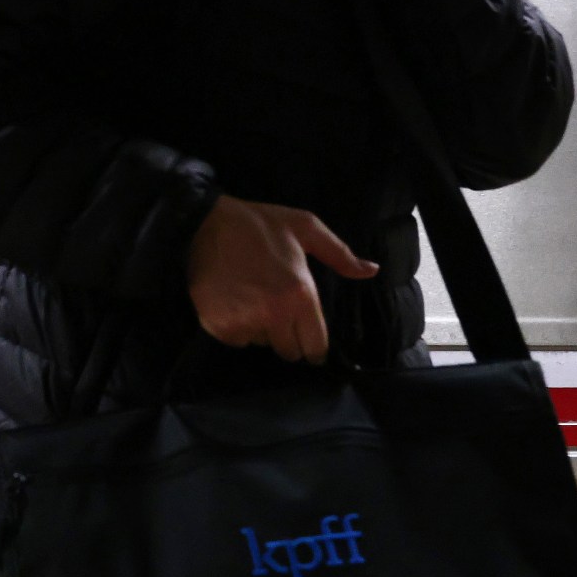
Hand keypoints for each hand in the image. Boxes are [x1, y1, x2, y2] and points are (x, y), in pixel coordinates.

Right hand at [187, 194, 377, 363]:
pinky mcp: (218, 326)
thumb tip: (372, 271)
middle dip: (288, 336)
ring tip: (253, 301)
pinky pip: (237, 340)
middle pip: (289, 352)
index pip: (315, 346)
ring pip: (262, 344)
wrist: (204, 224)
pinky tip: (234, 303)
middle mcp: (273, 314)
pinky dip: (237, 327)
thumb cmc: (259, 225)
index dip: (314, 346)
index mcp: (300, 294)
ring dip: (262, 330)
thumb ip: (340, 254)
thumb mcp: (306, 228)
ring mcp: (244, 322)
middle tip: (278, 312)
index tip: (309, 341)